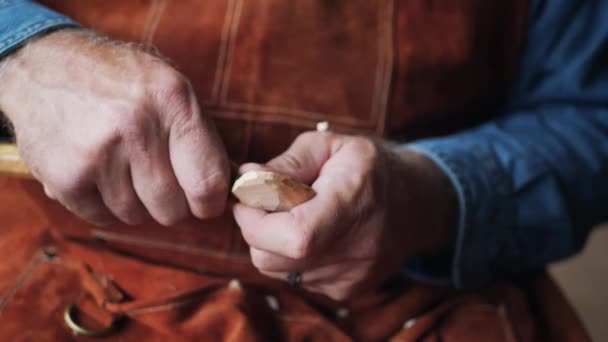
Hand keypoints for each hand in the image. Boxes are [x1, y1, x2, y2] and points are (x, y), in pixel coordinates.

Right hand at [0, 30, 229, 225]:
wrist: (43, 66)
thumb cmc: (120, 83)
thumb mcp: (171, 89)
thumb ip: (202, 139)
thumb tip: (229, 191)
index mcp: (172, 101)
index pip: (207, 182)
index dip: (210, 203)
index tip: (205, 203)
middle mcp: (135, 125)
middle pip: (172, 209)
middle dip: (171, 203)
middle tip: (158, 180)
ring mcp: (96, 152)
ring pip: (137, 216)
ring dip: (135, 202)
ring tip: (122, 167)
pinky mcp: (65, 176)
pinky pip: (102, 218)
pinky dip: (104, 205)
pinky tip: (97, 172)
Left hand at [233, 131, 456, 300]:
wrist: (417, 204)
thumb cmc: (369, 167)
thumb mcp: (331, 146)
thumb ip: (285, 162)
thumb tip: (245, 178)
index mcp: (351, 202)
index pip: (292, 234)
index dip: (255, 219)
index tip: (250, 196)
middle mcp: (355, 248)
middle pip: (272, 258)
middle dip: (255, 229)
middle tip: (267, 203)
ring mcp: (351, 276)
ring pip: (278, 270)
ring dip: (272, 243)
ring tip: (296, 216)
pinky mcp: (346, 291)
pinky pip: (296, 279)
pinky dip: (292, 257)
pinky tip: (315, 235)